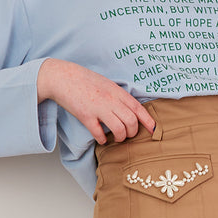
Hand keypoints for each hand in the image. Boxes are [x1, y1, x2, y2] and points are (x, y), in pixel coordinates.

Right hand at [37, 59, 155, 143]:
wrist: (63, 77)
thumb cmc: (85, 80)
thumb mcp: (107, 84)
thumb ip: (118, 96)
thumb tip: (130, 110)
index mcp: (117, 92)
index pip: (138, 108)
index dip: (148, 121)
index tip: (154, 130)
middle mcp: (110, 100)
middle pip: (131, 121)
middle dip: (133, 132)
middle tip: (128, 135)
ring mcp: (98, 109)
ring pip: (119, 129)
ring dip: (120, 137)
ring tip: (117, 138)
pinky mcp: (86, 116)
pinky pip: (99, 133)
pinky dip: (102, 139)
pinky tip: (102, 139)